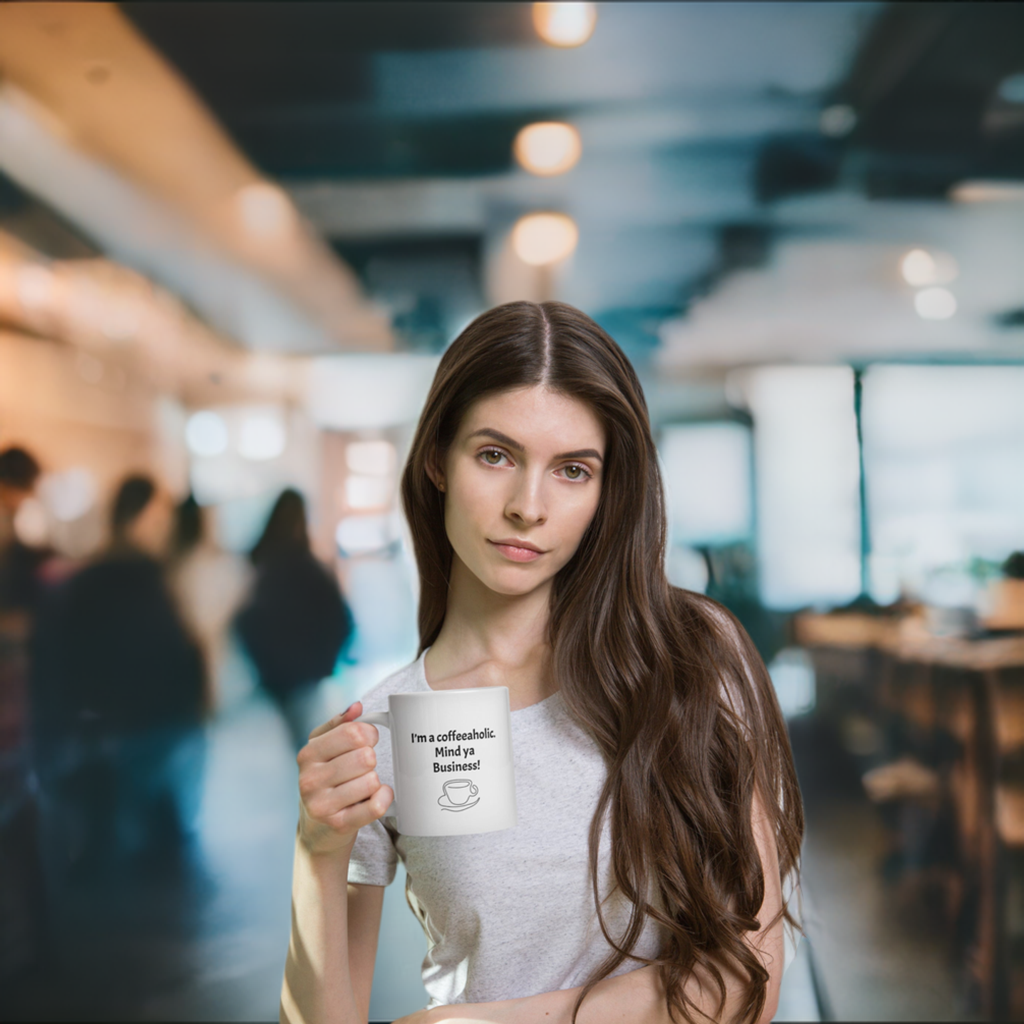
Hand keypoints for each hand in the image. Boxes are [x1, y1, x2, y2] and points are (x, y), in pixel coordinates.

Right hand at [295, 700, 393, 856]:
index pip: (353, 732)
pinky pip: (376, 805)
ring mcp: (323, 804)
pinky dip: (384, 798)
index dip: (369, 734)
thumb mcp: (324, 750)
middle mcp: (311, 779)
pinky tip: (376, 797)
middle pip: (365, 757)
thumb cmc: (325, 783)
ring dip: (374, 781)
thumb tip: (356, 706)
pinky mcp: (339, 824)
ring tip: (361, 786)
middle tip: (362, 768)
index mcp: (308, 754)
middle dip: (371, 761)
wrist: (316, 830)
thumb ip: (339, 725)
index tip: (368, 741)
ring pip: (372, 780)